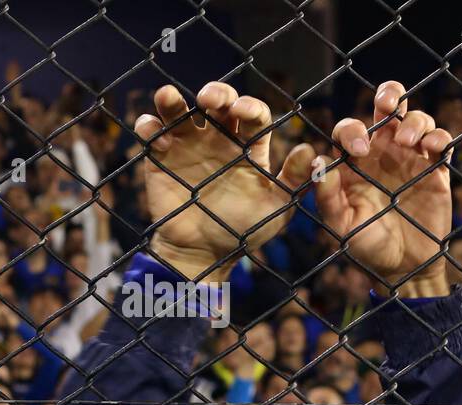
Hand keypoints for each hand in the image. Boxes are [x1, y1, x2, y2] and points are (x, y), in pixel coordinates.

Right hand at [136, 82, 313, 281]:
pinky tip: (157, 137)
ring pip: (179, 110)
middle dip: (215, 93)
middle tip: (209, 100)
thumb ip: (295, 181)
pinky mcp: (160, 157)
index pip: (253, 115)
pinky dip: (150, 127)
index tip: (243, 111)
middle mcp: (219, 140)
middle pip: (217, 102)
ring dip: (173, 100)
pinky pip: (151, 132)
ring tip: (170, 98)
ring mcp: (188, 145)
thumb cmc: (245, 229)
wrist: (206, 253)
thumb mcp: (277, 208)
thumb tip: (311, 152)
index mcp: (249, 147)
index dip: (249, 106)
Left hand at [315, 81, 453, 297]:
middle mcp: (384, 153)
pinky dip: (439, 137)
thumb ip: (327, 196)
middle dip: (389, 94)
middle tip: (389, 107)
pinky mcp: (436, 171)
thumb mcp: (341, 226)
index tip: (358, 150)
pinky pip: (442, 142)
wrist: (404, 268)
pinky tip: (431, 149)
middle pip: (388, 106)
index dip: (352, 129)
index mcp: (356, 161)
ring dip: (414, 121)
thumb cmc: (368, 247)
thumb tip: (318, 162)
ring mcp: (412, 159)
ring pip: (416, 118)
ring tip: (409, 142)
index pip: (350, 127)